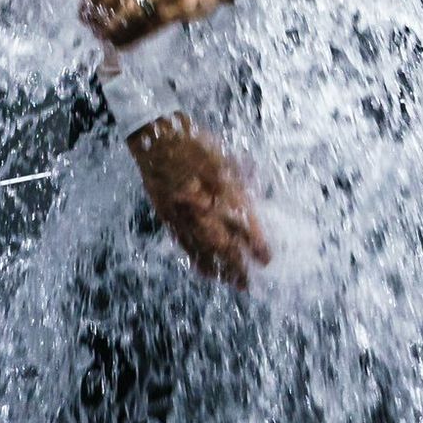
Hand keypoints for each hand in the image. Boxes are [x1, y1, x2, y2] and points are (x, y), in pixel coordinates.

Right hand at [128, 116, 270, 288]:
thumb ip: (243, 176)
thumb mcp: (224, 157)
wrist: (157, 139)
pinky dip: (197, 261)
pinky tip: (205, 270)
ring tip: (231, 282)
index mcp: (221, 193)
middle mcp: (202, 210)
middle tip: (249, 283)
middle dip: (238, 267)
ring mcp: (183, 217)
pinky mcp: (169, 218)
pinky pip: (185, 246)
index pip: (243, 227)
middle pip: (224, 247)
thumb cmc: (192, 143)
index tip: (266, 259)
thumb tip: (256, 191)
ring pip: (203, 252)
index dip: (256, 245)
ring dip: (219, 270)